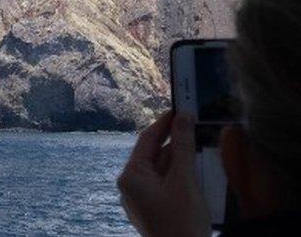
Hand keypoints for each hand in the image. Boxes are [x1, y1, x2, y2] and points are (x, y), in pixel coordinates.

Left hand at [117, 112, 209, 236]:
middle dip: (176, 142)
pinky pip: (165, 185)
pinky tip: (197, 173)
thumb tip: (183, 117)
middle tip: (196, 126)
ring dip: (181, 160)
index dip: (165, 122)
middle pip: (154, 155)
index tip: (181, 108)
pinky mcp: (153, 210)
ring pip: (162, 171)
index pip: (147, 139)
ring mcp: (140, 200)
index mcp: (131, 176)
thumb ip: (183, 146)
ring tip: (201, 147)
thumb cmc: (182, 223)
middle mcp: (130, 187)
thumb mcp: (185, 180)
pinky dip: (180, 176)